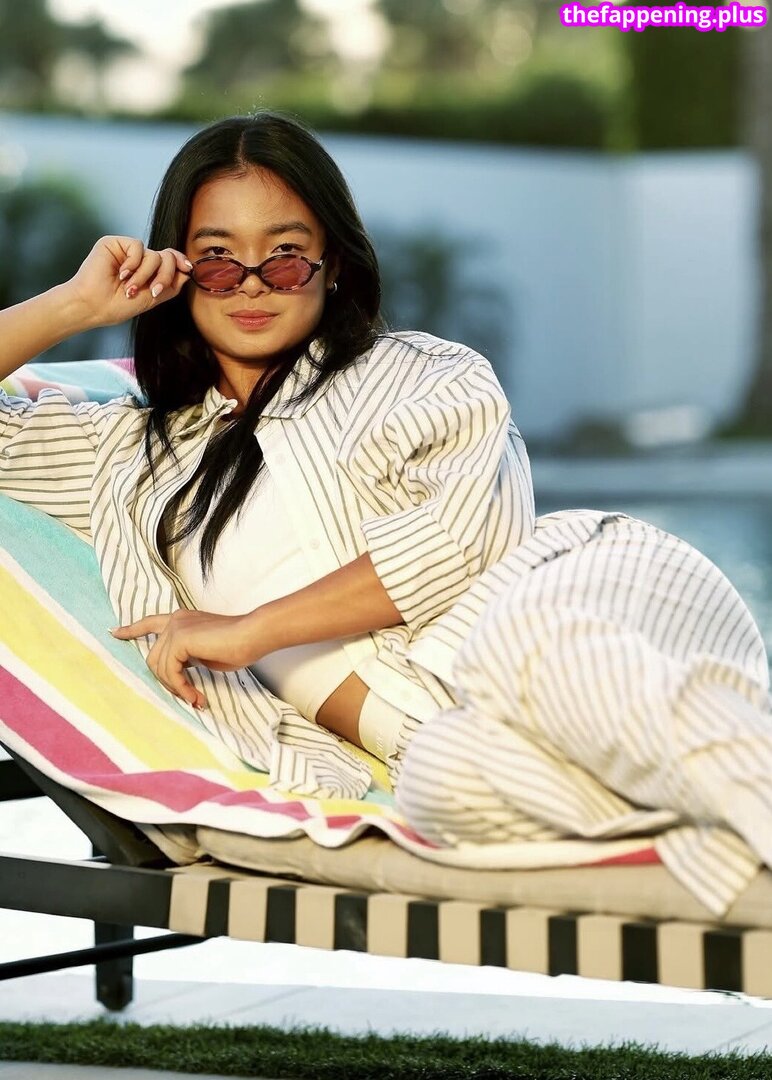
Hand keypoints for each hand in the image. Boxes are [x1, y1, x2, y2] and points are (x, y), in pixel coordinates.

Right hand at [64, 235, 192, 328]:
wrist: (94, 306)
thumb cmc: (118, 306)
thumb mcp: (153, 298)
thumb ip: (171, 284)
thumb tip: (188, 270)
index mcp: (148, 272)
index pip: (170, 260)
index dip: (180, 262)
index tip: (188, 268)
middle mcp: (139, 260)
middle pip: (167, 257)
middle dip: (164, 276)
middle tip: (153, 291)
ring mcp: (127, 252)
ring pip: (154, 254)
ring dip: (145, 276)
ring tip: (130, 288)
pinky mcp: (115, 243)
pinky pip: (138, 247)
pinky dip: (134, 263)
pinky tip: (122, 274)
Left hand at [110, 608, 263, 708]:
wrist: (252, 635)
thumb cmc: (239, 645)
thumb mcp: (206, 652)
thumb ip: (188, 656)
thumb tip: (178, 676)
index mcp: (182, 619)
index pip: (150, 622)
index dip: (132, 630)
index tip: (115, 633)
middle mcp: (175, 620)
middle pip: (153, 658)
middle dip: (167, 681)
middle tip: (188, 695)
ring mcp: (175, 628)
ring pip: (159, 667)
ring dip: (176, 688)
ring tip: (195, 697)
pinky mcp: (179, 639)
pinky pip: (170, 671)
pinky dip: (181, 687)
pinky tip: (195, 695)